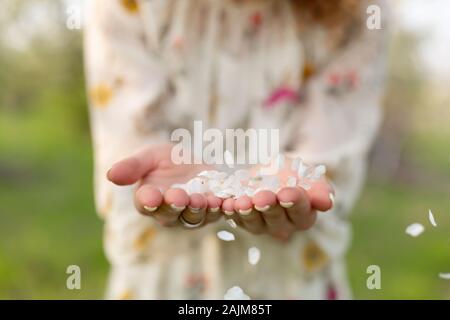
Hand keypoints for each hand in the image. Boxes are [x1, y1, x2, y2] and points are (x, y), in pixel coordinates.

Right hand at [107, 144, 223, 227]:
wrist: (196, 162)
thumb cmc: (166, 160)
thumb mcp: (149, 157)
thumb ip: (133, 166)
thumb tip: (110, 174)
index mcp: (149, 200)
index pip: (146, 204)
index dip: (148, 201)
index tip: (151, 196)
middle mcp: (169, 213)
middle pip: (170, 214)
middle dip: (175, 205)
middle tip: (179, 195)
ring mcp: (192, 214)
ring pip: (194, 217)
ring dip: (197, 209)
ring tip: (200, 199)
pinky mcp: (213, 211)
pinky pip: (217, 213)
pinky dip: (220, 208)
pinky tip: (223, 201)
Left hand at [221, 179, 332, 240]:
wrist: (269, 171)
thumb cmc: (293, 174)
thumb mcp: (308, 175)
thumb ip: (319, 188)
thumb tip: (327, 202)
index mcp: (303, 216)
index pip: (301, 212)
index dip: (295, 202)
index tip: (288, 193)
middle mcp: (282, 226)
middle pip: (276, 219)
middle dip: (269, 207)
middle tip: (262, 197)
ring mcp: (260, 225)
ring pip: (254, 222)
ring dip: (247, 212)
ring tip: (242, 202)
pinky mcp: (242, 221)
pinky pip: (235, 218)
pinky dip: (230, 210)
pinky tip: (226, 203)